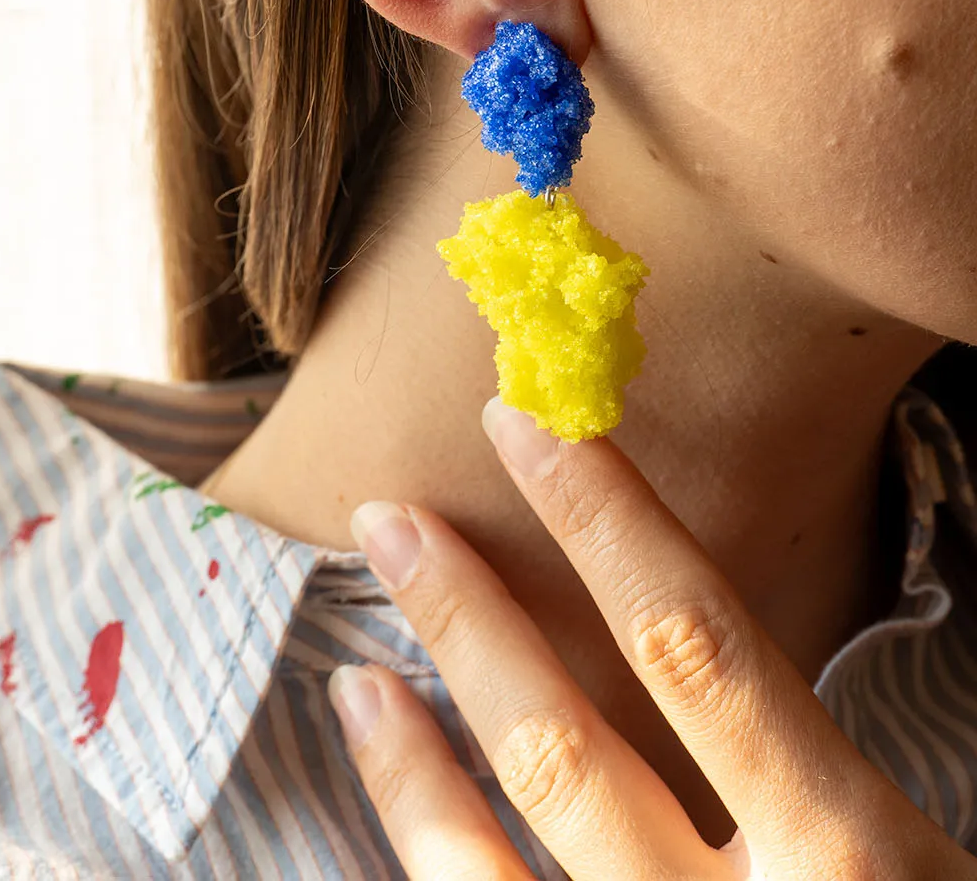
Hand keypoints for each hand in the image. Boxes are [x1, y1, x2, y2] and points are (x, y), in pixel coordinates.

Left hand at [328, 397, 976, 879]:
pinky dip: (429, 864)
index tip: (529, 425)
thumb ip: (797, 777)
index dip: (603, 523)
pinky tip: (401, 811)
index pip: (697, 645)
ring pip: (489, 875)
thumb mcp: (905, 865)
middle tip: (387, 517)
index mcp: (851, 857)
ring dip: (408, 768)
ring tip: (355, 674)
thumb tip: (664, 634)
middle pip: (565, 751)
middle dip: (465, 619)